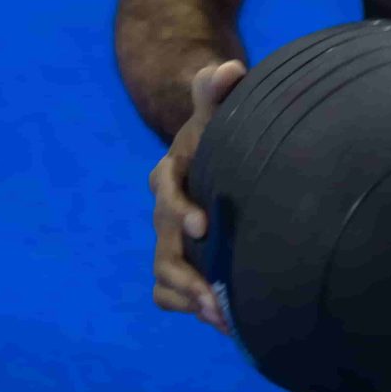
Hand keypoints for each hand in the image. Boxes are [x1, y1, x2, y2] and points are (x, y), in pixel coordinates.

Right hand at [150, 60, 246, 332]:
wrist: (212, 155)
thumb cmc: (217, 133)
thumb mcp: (215, 110)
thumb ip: (215, 90)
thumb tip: (227, 69)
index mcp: (170, 174)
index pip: (165, 192)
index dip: (179, 210)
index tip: (202, 226)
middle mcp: (165, 211)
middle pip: (163, 249)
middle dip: (187, 274)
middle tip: (215, 297)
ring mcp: (171, 240)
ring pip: (164, 277)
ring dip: (189, 298)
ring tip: (221, 317)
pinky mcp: (182, 260)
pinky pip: (171, 291)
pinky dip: (189, 306)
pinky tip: (224, 322)